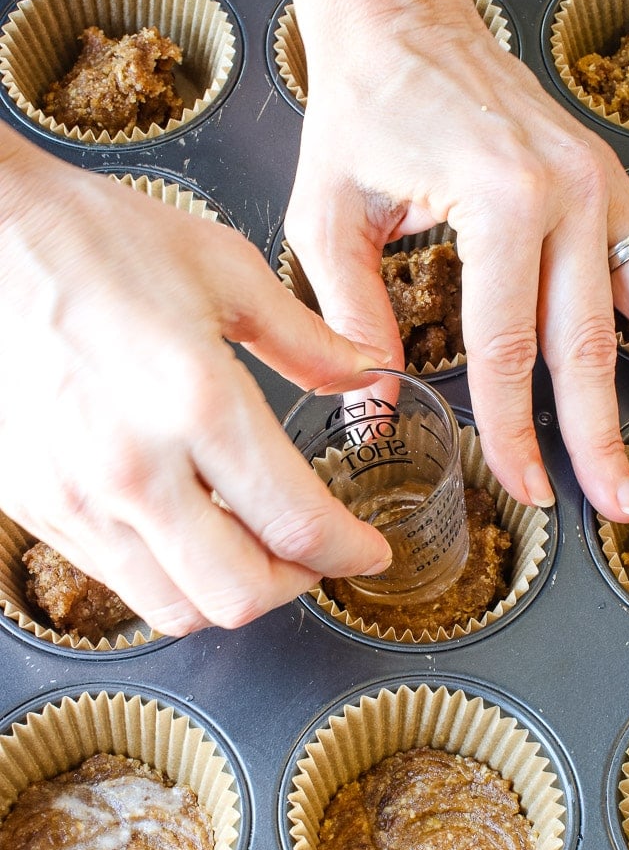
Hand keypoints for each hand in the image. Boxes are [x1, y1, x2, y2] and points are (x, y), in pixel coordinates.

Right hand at [0, 123, 391, 635]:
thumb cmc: (94, 240)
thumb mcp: (224, 269)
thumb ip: (308, 340)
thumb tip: (365, 375)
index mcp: (197, 402)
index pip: (296, 523)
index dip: (349, 550)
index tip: (368, 548)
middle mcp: (135, 469)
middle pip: (238, 596)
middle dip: (295, 584)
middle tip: (312, 552)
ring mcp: (78, 498)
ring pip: (175, 608)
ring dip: (229, 590)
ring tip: (248, 545)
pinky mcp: (39, 507)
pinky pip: (119, 580)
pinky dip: (169, 574)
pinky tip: (183, 527)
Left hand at [282, 0, 628, 521]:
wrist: (402, 23)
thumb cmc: (364, 111)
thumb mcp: (330, 218)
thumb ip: (352, 317)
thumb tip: (369, 407)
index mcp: (500, 205)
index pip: (511, 351)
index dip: (517, 432)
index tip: (526, 486)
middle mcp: (566, 194)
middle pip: (591, 344)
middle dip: (605, 434)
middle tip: (620, 500)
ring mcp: (598, 185)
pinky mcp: (605, 179)